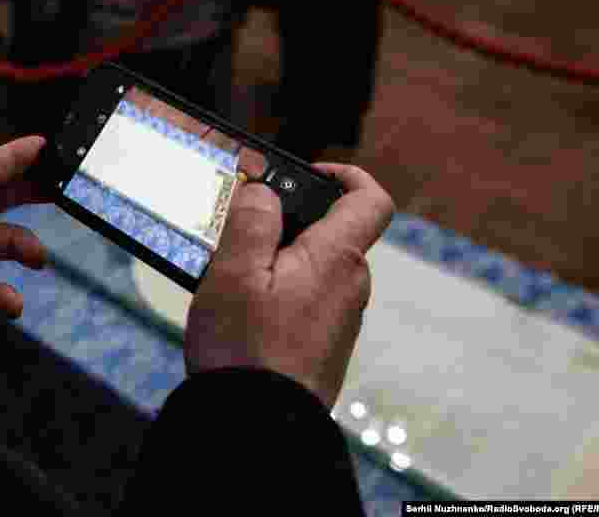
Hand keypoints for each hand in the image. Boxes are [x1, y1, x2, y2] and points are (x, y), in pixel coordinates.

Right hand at [185, 164, 394, 407]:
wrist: (258, 424)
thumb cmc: (245, 349)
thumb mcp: (234, 272)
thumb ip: (252, 220)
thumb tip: (265, 191)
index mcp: (337, 259)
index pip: (370, 198)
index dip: (345, 174)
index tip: (306, 175)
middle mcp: (349, 286)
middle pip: (329, 232)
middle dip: (285, 223)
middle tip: (237, 231)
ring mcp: (339, 319)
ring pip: (312, 268)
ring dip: (274, 262)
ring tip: (228, 277)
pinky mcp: (323, 344)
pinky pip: (305, 300)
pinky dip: (276, 293)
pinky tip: (240, 310)